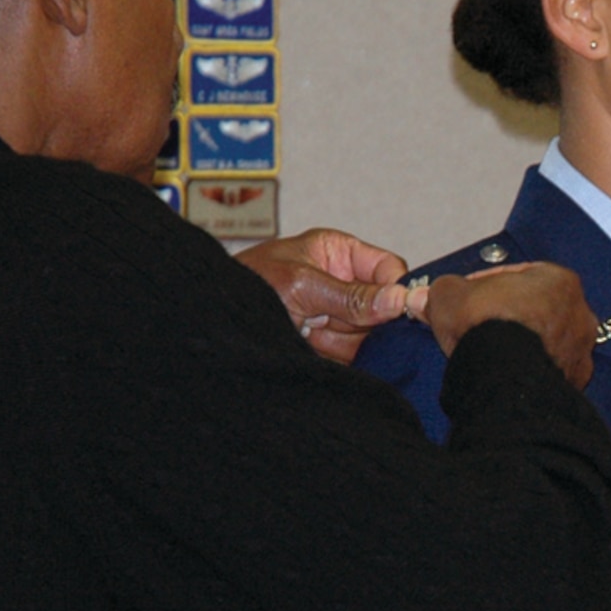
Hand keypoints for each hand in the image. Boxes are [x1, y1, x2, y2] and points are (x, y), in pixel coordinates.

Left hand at [235, 227, 411, 362]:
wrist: (212, 327)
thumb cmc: (244, 288)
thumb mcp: (302, 285)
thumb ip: (351, 295)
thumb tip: (398, 299)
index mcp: (337, 253)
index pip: (388, 268)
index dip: (394, 289)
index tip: (392, 310)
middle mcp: (340, 283)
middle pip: (382, 308)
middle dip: (361, 321)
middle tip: (329, 320)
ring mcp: (334, 317)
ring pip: (368, 337)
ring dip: (342, 341)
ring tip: (309, 333)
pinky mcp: (326, 346)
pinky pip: (351, 356)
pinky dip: (333, 357)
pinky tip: (308, 347)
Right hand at [423, 261, 597, 389]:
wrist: (504, 378)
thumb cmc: (487, 328)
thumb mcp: (450, 296)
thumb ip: (440, 291)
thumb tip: (423, 298)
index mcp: (558, 279)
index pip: (517, 276)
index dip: (486, 286)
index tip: (468, 298)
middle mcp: (578, 313)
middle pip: (536, 309)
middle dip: (508, 316)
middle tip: (479, 326)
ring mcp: (579, 350)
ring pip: (545, 341)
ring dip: (522, 344)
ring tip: (490, 353)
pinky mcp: (574, 381)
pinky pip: (549, 371)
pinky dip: (530, 371)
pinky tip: (507, 375)